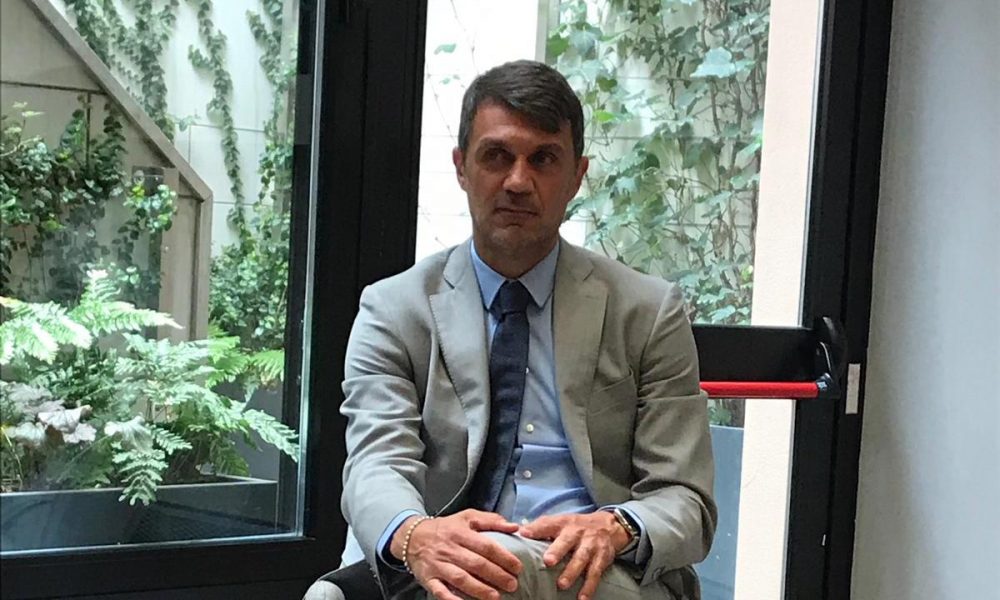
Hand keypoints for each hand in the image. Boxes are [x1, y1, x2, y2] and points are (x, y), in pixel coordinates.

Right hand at [391, 509, 522, 599]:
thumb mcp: (467, 517)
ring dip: (479, 589)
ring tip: (496, 597)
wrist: (411, 536)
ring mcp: (438, 565)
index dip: (504, 557)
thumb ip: (492, 520)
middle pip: (476, 564)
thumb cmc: (445, 528)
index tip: (517, 567)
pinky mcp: (429, 579)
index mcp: (461, 533)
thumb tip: (515, 527)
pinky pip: (440, 591)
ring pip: (460, 579)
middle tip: (512, 584)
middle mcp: (450, 549)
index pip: (486, 546)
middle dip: (496, 575)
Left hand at [518, 512, 629, 599]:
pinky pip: (595, 573)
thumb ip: (540, 527)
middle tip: (548, 561)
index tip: (524, 534)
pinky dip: (589, 586)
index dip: (536, 528)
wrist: (608, 526)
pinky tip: (582, 598)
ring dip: (572, 572)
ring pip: (581, 558)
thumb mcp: (560, 522)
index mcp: (563, 524)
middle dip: (557, 551)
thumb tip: (519, 533)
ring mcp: (590, 545)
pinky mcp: (602, 558)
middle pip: (566, 541)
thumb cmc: (576, 527)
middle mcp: (577, 533)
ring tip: (562, 585)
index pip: (548, 524)